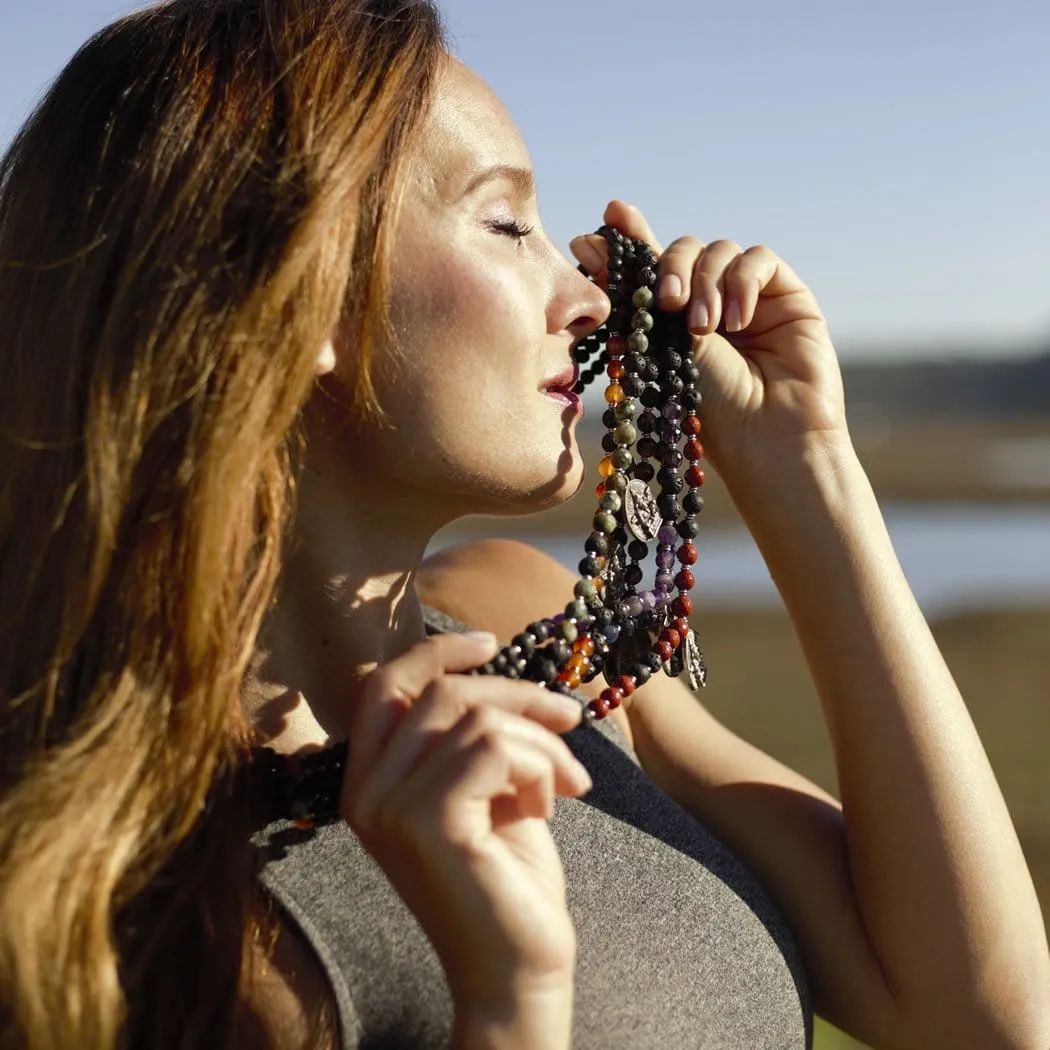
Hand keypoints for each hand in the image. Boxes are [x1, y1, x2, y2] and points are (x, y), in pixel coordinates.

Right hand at [341, 631, 589, 1045]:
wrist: (517, 967)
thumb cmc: (508, 876)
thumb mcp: (487, 788)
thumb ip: (474, 736)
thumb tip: (507, 677)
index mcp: (368, 779)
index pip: (385, 686)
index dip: (436, 653)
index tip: (491, 642)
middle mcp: (364, 791)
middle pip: (441, 693)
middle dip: (518, 697)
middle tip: (570, 721)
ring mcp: (389, 808)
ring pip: (477, 719)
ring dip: (540, 743)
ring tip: (567, 783)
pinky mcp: (428, 822)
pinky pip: (494, 748)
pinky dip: (539, 765)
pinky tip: (552, 806)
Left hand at [571, 200, 851, 488]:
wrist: (767, 440)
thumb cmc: (711, 413)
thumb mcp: (660, 352)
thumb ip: (633, 296)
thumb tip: (586, 240)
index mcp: (672, 321)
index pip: (648, 266)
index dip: (629, 237)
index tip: (611, 214)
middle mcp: (709, 304)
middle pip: (682, 250)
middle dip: (670, 267)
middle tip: (668, 302)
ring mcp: (748, 297)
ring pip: (717, 250)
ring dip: (706, 284)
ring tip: (705, 328)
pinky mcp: (785, 294)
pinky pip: (758, 259)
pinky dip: (743, 283)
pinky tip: (738, 323)